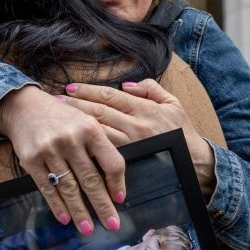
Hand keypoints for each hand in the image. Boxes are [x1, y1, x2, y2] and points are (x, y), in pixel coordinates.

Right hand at [0, 85, 125, 233]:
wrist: (24, 106)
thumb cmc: (62, 118)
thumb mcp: (86, 122)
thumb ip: (101, 147)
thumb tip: (114, 183)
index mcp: (91, 128)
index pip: (111, 162)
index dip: (117, 184)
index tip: (120, 200)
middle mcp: (71, 139)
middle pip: (91, 180)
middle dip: (102, 206)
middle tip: (112, 225)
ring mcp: (49, 150)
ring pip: (69, 188)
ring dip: (80, 211)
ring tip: (88, 228)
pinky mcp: (31, 159)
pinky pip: (47, 187)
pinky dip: (57, 205)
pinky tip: (65, 218)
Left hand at [63, 79, 216, 197]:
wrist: (195, 164)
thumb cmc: (183, 133)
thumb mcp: (173, 104)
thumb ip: (151, 90)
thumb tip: (127, 85)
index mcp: (144, 109)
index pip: (110, 96)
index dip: (88, 90)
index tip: (70, 87)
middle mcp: (135, 125)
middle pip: (98, 112)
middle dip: (75, 104)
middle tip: (55, 100)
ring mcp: (131, 145)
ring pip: (98, 132)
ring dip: (77, 124)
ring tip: (59, 118)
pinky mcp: (130, 161)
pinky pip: (104, 153)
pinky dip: (87, 147)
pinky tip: (72, 143)